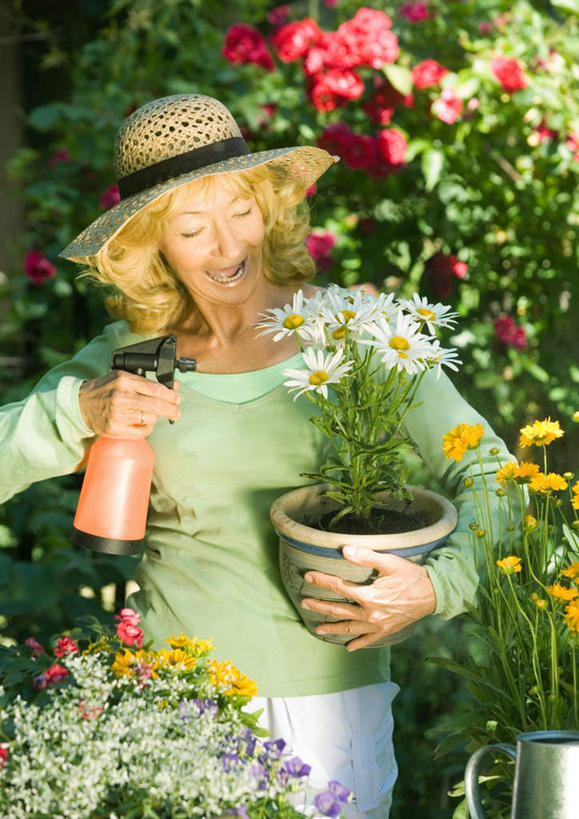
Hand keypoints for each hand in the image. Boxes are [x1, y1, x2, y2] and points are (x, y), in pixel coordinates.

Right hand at [78, 371, 180, 437]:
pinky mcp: (114, 429)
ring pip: (150, 419)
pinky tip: (144, 423)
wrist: (81, 404)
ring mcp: (117, 414)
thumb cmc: (105, 389)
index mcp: (123, 380)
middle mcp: (120, 396)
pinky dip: (147, 429)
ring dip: (155, 418)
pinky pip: (141, 432)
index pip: (155, 389)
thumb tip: (173, 387)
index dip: (171, 395)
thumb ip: (147, 382)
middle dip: (171, 410)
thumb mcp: (123, 378)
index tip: (177, 398)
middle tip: (176, 412)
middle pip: (156, 405)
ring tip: (152, 415)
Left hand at [300, 546, 436, 650]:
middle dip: (320, 606)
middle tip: (304, 603)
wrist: (435, 594)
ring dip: (333, 628)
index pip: (338, 587)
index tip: (308, 576)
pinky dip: (358, 643)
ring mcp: (378, 625)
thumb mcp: (389, 562)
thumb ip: (365, 556)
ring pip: (350, 628)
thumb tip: (344, 550)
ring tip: (318, 630)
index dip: (321, 580)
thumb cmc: (412, 575)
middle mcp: (370, 614)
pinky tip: (348, 647)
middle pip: (339, 610)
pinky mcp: (387, 631)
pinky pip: (368, 640)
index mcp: (369, 596)